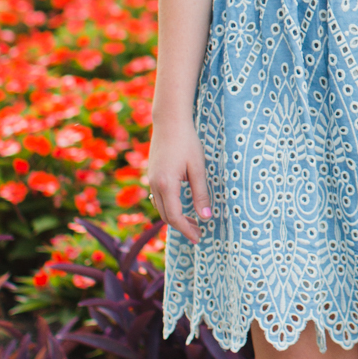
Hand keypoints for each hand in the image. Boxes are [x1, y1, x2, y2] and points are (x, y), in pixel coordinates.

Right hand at [146, 122, 213, 244]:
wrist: (169, 121)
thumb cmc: (187, 142)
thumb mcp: (198, 168)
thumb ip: (201, 193)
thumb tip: (206, 216)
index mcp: (166, 184)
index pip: (175, 217)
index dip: (186, 229)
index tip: (198, 237)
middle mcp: (155, 185)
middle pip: (166, 216)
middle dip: (181, 227)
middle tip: (198, 232)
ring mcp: (151, 180)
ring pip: (161, 208)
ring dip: (175, 218)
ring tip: (192, 222)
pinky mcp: (152, 175)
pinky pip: (158, 198)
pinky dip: (169, 207)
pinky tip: (181, 206)